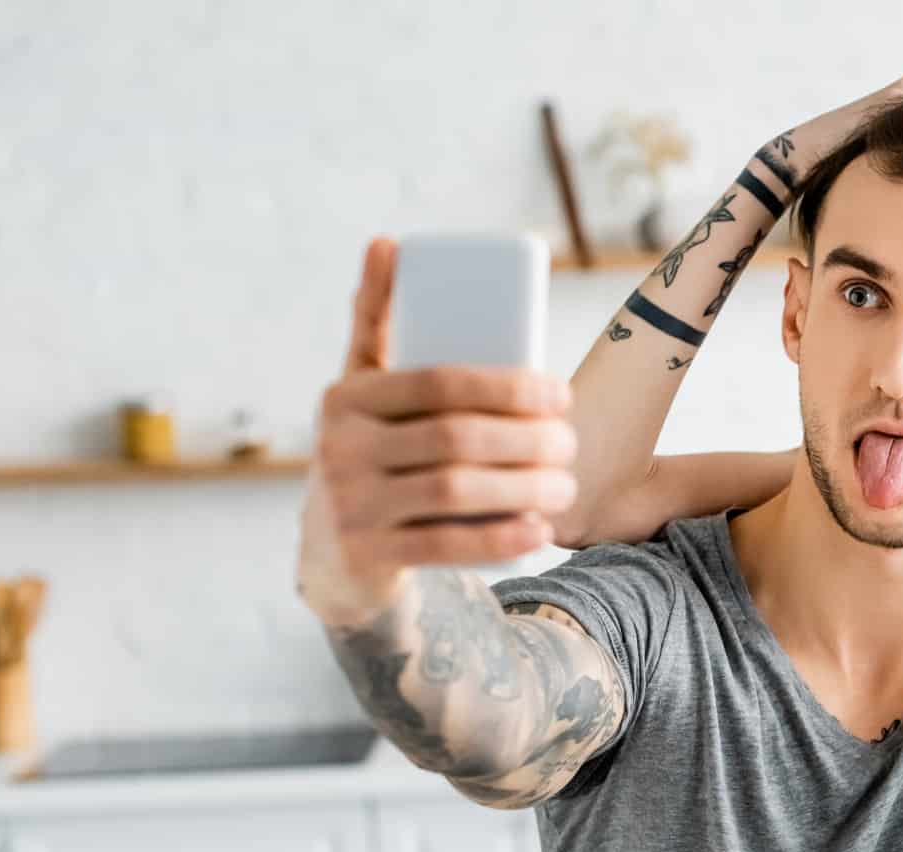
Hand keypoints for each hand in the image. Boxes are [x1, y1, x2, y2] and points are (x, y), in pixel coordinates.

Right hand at [296, 238, 579, 625]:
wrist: (331, 552)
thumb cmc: (371, 450)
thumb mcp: (364, 388)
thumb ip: (377, 321)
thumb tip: (388, 242)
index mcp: (345, 397)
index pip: (439, 382)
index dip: (510, 387)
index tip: (560, 394)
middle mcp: (338, 449)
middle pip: (455, 438)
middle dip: (527, 440)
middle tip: (571, 445)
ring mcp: (349, 507)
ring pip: (454, 492)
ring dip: (524, 488)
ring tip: (565, 485)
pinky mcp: (366, 558)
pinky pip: (445, 547)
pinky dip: (501, 538)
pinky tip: (540, 530)